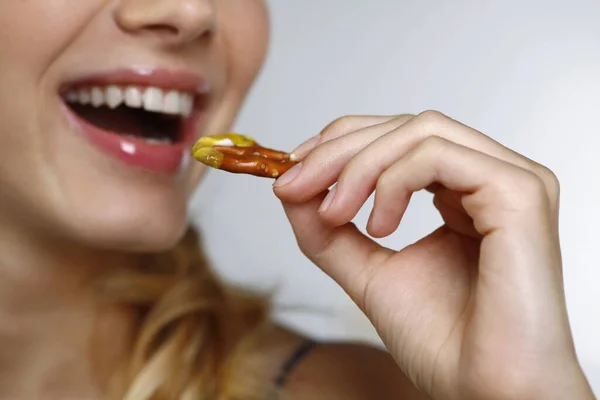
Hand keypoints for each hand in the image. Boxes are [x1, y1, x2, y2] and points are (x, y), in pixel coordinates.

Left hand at [273, 111, 594, 399]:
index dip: (341, 143)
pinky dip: (391, 181)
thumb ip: (330, 231)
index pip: (400, 137)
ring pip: (420, 131)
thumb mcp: (368, 274)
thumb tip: (291, 188)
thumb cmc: (445, 343)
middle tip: (294, 185)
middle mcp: (491, 178)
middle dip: (337, 151)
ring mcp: (512, 180)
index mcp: (464, 192)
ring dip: (358, 165)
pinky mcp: (520, 192)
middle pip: (405, 126)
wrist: (485, 393)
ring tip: (335, 214)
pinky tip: (379, 225)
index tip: (292, 171)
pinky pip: (437, 155)